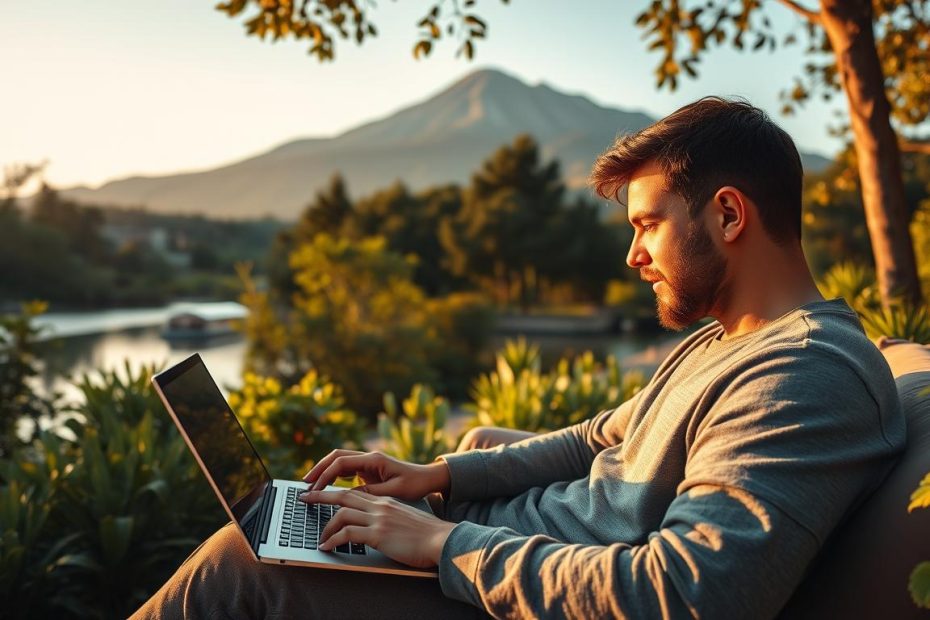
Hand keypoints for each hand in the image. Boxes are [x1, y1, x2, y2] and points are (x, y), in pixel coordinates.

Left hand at [300, 489, 454, 567]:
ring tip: (319, 536)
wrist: (442, 540)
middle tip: (305, 498)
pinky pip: (347, 534)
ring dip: (326, 526)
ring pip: (342, 514)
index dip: (336, 492)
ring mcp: (379, 518)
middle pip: (343, 495)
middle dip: (321, 496)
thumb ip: (389, 519)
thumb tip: (377, 527)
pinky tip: (328, 547)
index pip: (355, 492)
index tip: (323, 494)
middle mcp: (380, 506)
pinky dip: (333, 540)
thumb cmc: (427, 535)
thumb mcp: (405, 520)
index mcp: (385, 502)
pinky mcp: (378, 533)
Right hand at [303, 449, 449, 500]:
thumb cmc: (414, 484)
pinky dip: (334, 476)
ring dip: (324, 471)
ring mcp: (368, 462)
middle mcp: (368, 458)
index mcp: (374, 459)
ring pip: (339, 462)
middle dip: (319, 469)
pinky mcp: (369, 470)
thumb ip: (370, 493)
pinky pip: (346, 470)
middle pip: (336, 457)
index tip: (314, 488)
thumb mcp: (393, 491)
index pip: (341, 462)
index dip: (325, 474)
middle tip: (305, 483)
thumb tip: (348, 496)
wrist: (428, 479)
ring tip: (311, 485)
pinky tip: (327, 487)